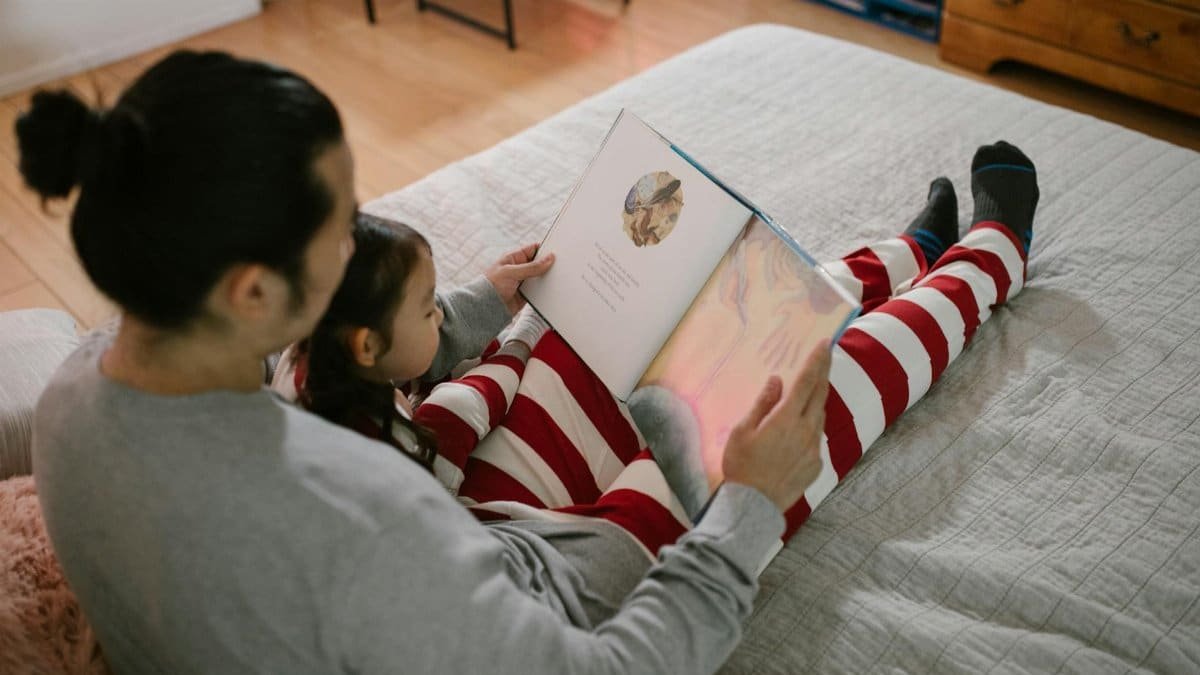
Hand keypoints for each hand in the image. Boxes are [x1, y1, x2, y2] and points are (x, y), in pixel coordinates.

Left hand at [485, 243, 554, 315]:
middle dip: (548, 264)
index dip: (544, 249)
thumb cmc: (491, 286)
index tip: (556, 250)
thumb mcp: (511, 272)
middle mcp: (519, 269)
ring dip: (547, 278)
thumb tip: (549, 258)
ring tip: (558, 278)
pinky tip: (551, 290)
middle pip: (538, 263)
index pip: (532, 249)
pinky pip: (539, 291)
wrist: (485, 308)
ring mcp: (523, 282)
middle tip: (560, 265)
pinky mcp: (526, 295)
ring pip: (540, 277)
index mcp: (513, 258)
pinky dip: (545, 290)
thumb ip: (531, 267)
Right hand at [721, 341, 830, 512]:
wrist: (753, 506)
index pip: (807, 382)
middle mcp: (806, 431)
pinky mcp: (816, 464)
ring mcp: (814, 449)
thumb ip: (762, 404)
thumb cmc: (741, 466)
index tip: (825, 344)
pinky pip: (815, 438)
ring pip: (819, 416)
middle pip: (820, 395)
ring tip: (810, 391)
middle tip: (826, 355)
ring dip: (816, 400)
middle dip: (823, 372)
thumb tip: (777, 382)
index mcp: (787, 418)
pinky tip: (798, 430)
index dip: (817, 361)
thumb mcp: (743, 431)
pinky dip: (810, 426)